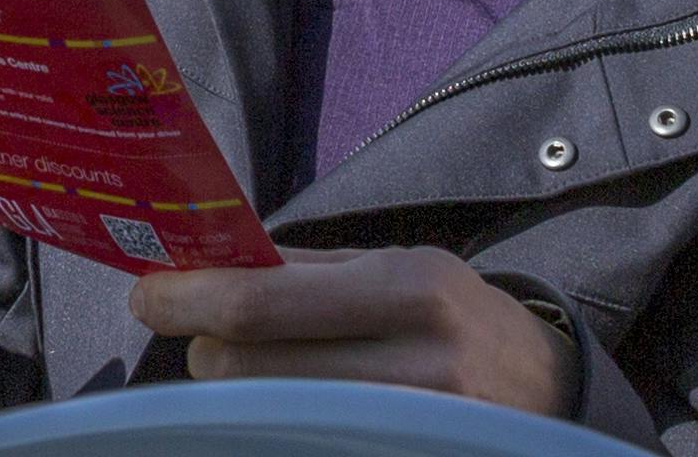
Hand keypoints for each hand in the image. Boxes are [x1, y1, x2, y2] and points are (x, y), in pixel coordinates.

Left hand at [129, 247, 576, 415]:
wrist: (549, 391)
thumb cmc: (455, 319)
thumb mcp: (400, 270)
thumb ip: (308, 269)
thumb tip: (210, 261)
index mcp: (409, 288)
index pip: (267, 300)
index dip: (191, 299)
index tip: (148, 294)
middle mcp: (418, 362)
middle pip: (257, 369)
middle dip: (209, 353)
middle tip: (202, 340)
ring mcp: (416, 426)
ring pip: (274, 416)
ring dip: (239, 394)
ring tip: (246, 372)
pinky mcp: (406, 455)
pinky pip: (309, 445)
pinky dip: (279, 427)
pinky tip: (284, 411)